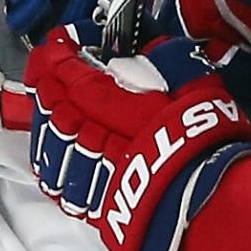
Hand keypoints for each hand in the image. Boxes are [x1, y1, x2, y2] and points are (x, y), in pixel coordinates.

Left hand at [25, 28, 250, 250]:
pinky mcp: (93, 206)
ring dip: (46, 124)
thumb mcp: (198, 87)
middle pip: (55, 107)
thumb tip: (157, 48)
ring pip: (51, 144)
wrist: (204, 205)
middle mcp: (90, 135)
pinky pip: (59, 181)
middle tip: (49, 72)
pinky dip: (54, 163)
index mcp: (113, 102)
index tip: (57, 44)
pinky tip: (58, 156)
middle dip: (49, 86)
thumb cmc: (203, 142)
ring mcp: (86, 172)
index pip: (72, 75)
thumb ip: (173, 62)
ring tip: (51, 111)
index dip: (59, 57)